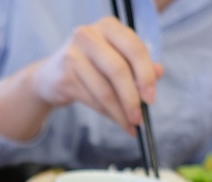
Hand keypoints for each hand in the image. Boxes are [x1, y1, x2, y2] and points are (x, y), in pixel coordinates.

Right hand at [28, 17, 163, 135]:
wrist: (52, 75)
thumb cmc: (92, 64)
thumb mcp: (117, 58)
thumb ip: (139, 63)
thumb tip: (159, 73)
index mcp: (108, 26)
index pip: (134, 48)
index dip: (146, 75)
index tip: (152, 98)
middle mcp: (89, 35)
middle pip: (118, 70)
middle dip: (132, 98)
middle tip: (141, 118)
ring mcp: (73, 55)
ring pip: (104, 90)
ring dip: (120, 112)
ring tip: (131, 125)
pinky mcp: (64, 76)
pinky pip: (92, 100)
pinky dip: (108, 114)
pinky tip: (118, 121)